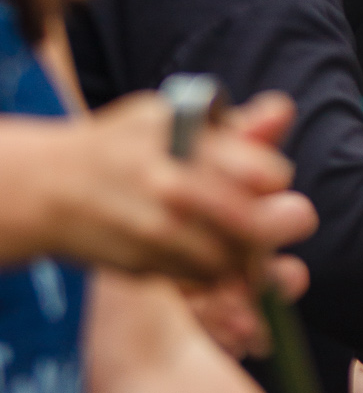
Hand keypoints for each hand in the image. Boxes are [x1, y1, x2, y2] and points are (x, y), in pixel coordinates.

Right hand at [32, 89, 316, 282]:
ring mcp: (160, 233)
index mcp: (186, 145)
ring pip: (236, 259)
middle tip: (280, 219)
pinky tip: (207, 250)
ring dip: (249, 252)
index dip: (273, 179)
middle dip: (277, 224)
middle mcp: (175, 190)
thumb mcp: (170, 119)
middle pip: (258, 226)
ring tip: (240, 234)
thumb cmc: (117, 146)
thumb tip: (283, 113)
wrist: (48, 189)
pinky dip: (217, 272)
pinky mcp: (149, 267)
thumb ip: (232, 125)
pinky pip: (205, 279)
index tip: (268, 180)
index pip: (267, 174)